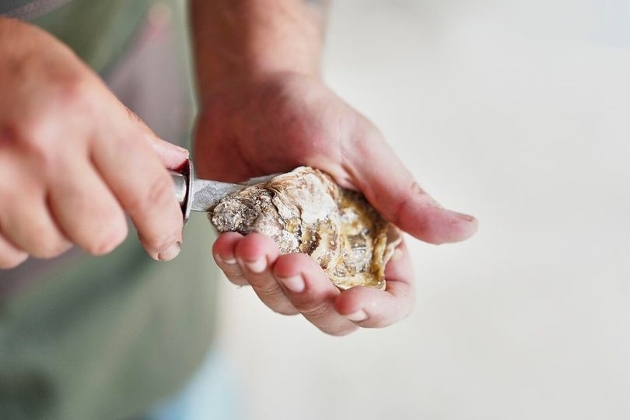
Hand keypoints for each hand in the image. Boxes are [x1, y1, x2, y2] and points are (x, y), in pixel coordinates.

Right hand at [0, 18, 187, 268]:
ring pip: (51, 245)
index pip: (147, 190)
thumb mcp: (80, 81)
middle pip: (101, 233)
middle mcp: (42, 146)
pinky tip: (8, 200)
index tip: (167, 242)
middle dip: (101, 224)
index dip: (164, 227)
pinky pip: (7, 253)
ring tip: (35, 187)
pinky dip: (14, 237)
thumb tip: (172, 165)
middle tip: (85, 197)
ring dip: (53, 228)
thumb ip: (128, 130)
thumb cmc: (13, 66)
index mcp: (83, 110)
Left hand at [194, 72, 477, 334]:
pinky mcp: (250, 245)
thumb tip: (468, 228)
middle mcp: (333, 252)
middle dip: (310, 298)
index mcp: (372, 234)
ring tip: (250, 243)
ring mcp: (288, 251)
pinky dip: (235, 267)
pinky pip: (242, 278)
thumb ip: (405, 199)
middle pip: (332, 314)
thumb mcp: (362, 152)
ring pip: (283, 302)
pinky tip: (229, 242)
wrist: (249, 93)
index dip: (376, 312)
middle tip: (289, 262)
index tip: (350, 302)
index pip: (390, 295)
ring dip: (265, 282)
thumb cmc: (311, 113)